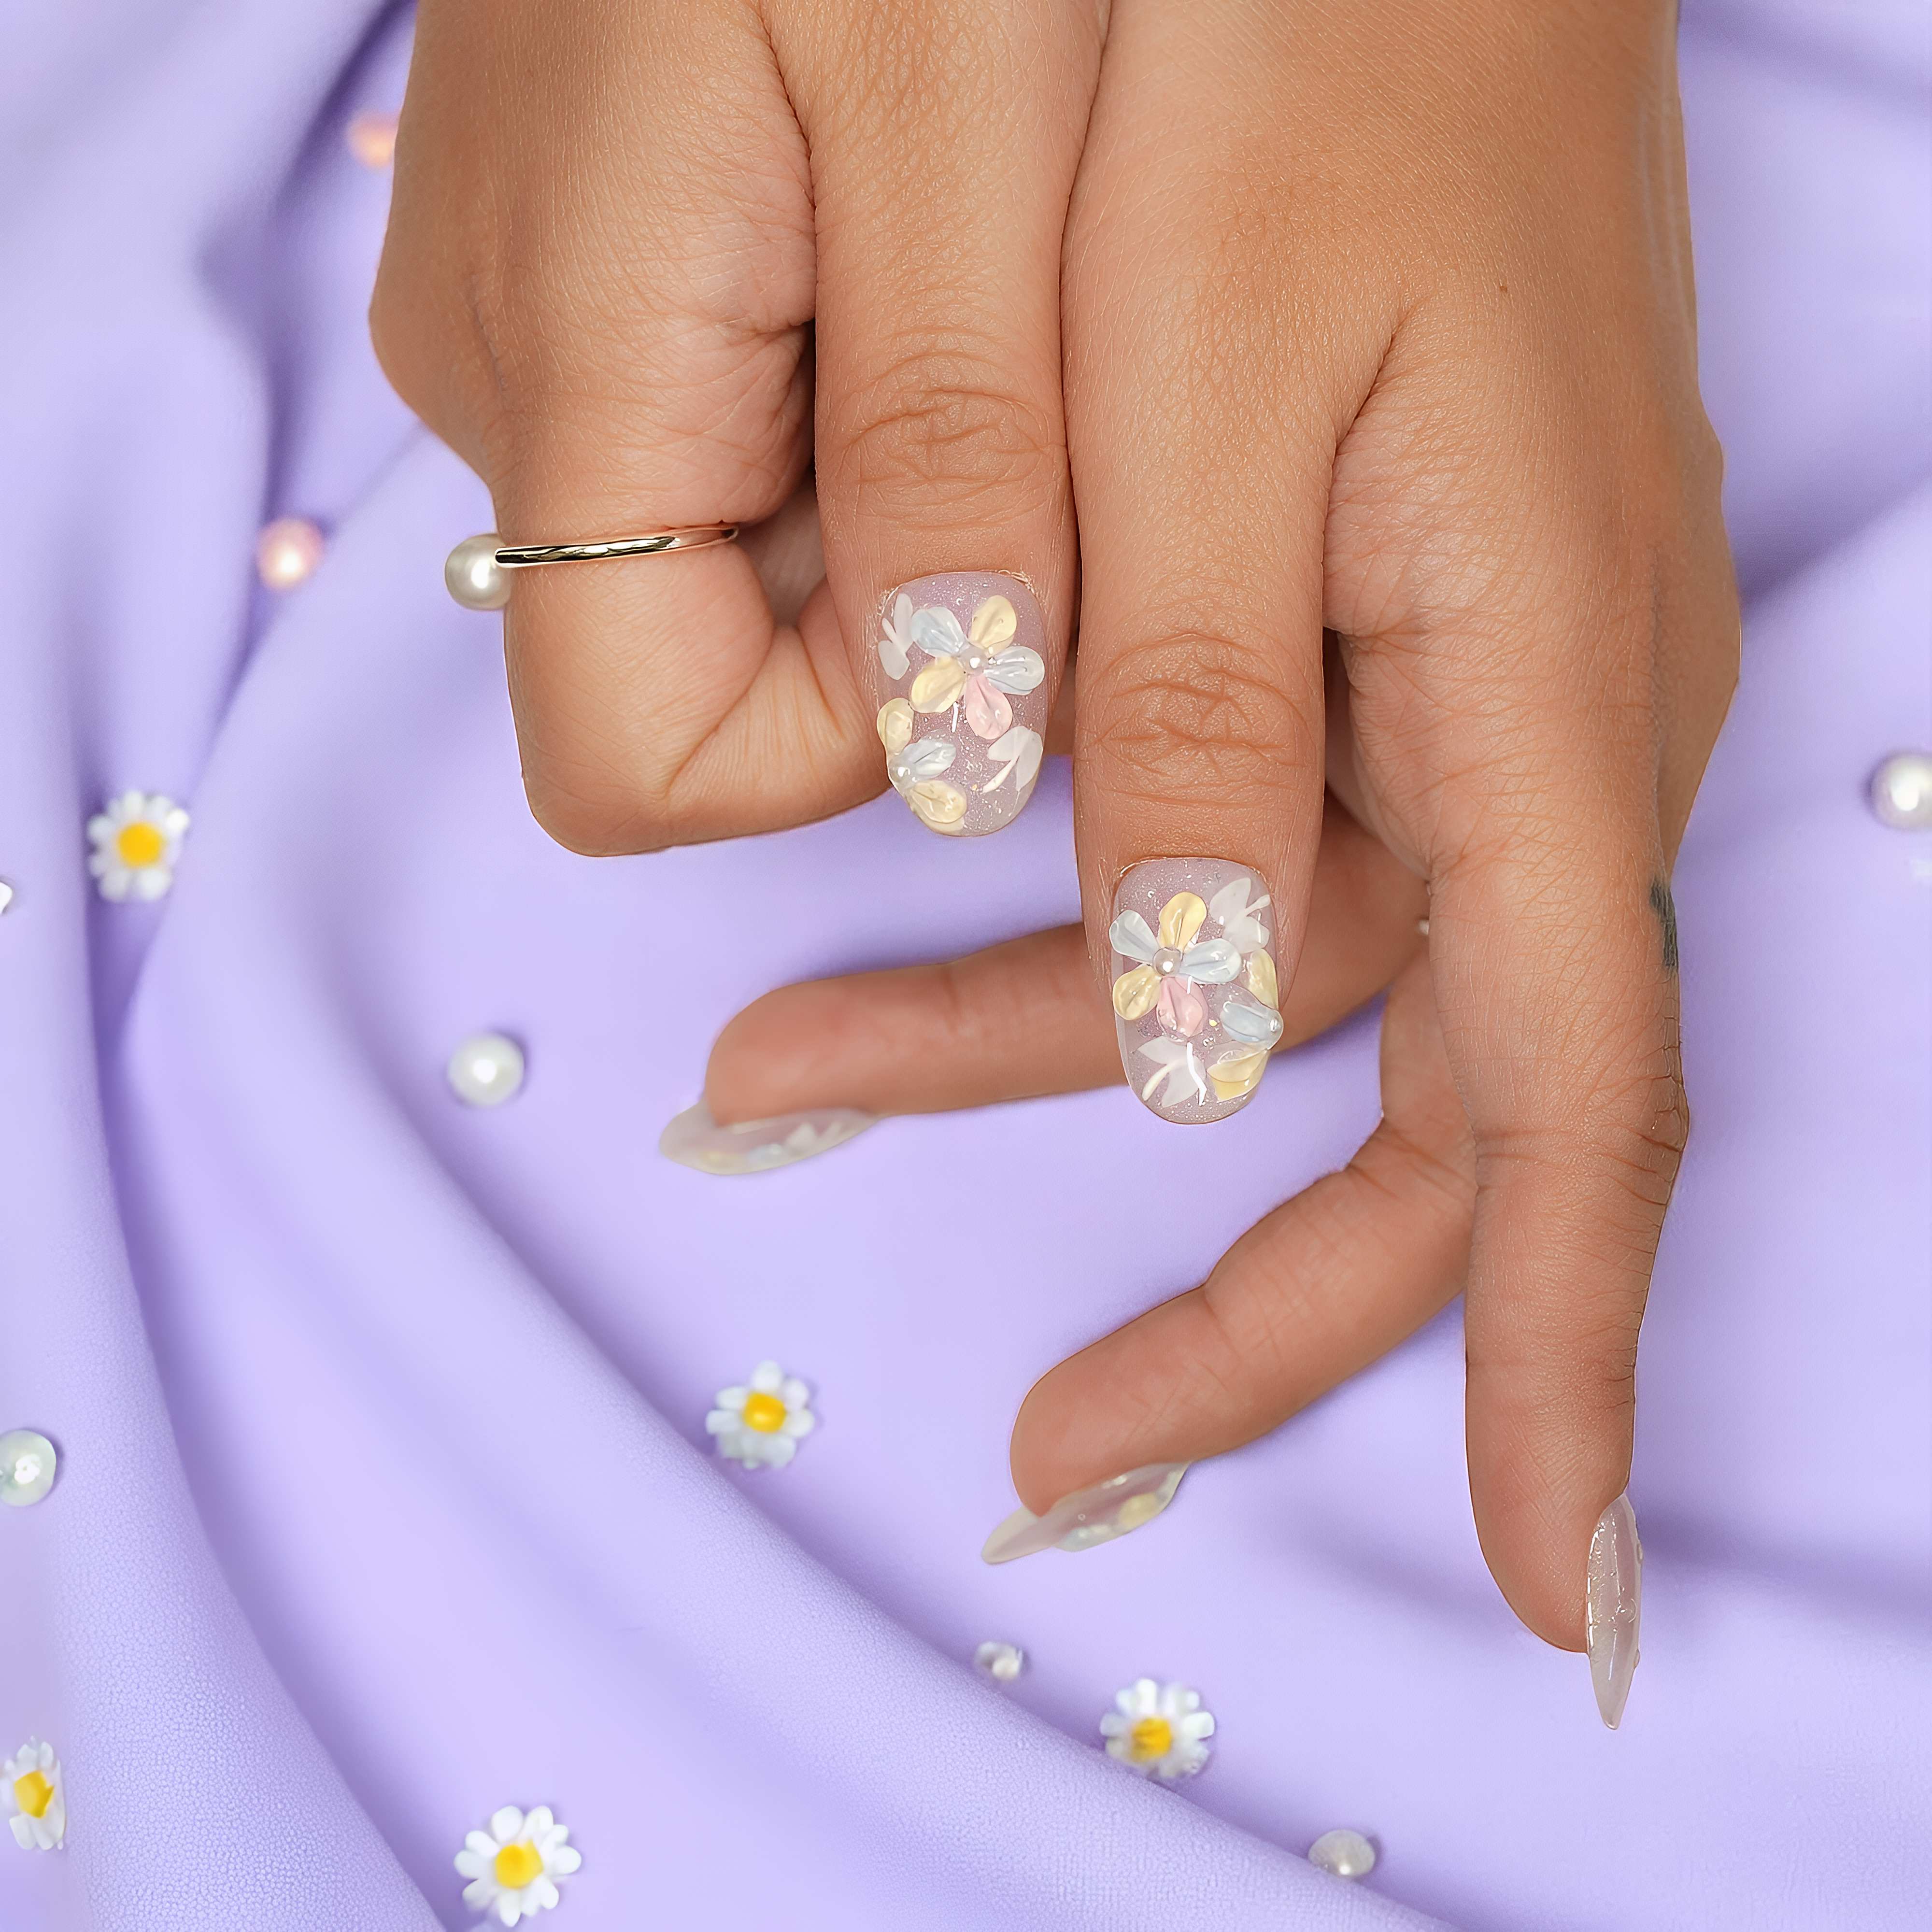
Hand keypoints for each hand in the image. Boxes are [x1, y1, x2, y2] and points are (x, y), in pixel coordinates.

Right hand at [372, 0, 1105, 846]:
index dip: (839, 739)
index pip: (647, 763)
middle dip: (893, 608)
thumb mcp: (959, 108)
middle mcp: (516, 396)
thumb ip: (949, 444)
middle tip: (1010, 381)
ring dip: (891, 498)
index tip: (988, 586)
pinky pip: (732, 446)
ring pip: (732, 565)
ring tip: (964, 277)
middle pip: (703, 675)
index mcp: (578, 381)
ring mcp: (540, 338)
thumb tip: (955, 748)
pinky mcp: (592, 284)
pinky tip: (907, 251)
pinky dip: (853, 411)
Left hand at [1045, 0, 1735, 1674]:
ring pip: (1278, 975)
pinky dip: (1076, 919)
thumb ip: (1216, 717)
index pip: (1575, 1121)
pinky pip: (1247, 843)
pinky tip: (905, 925)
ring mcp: (1467, 677)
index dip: (1563, 1375)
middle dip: (1245, 1297)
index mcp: (1538, 687)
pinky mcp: (1384, 619)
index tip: (1561, 1597)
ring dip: (1042, 1053)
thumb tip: (1193, 1019)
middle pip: (1433, 1111)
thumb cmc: (1324, 64)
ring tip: (782, 1077)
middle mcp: (1535, 721)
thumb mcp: (1221, 385)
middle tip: (1047, 1435)